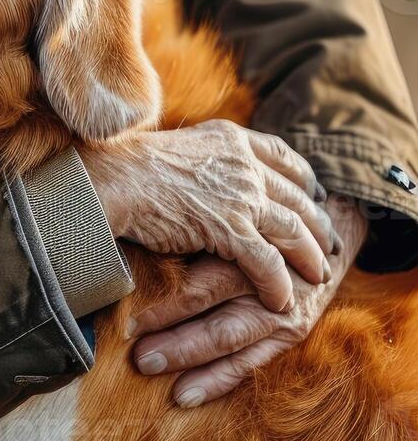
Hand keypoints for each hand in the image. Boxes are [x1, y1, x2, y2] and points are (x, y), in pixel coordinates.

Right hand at [82, 121, 336, 311]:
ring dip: (310, 258)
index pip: (285, 156)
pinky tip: (282, 300)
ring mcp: (241, 195)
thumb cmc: (128, 168)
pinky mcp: (230, 229)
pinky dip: (278, 284)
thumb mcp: (177, 148)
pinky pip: (267, 262)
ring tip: (319, 277)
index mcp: (230, 139)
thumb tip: (207, 172)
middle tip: (330, 245)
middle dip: (319, 224)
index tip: (315, 195)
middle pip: (298, 197)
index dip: (305, 180)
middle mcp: (244, 164)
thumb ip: (204, 159)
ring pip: (293, 231)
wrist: (111, 180)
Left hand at [125, 197, 366, 406]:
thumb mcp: (233, 222)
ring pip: (229, 342)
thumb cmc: (261, 227)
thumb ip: (194, 238)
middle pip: (214, 320)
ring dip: (189, 360)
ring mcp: (279, 315)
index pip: (198, 288)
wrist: (327, 236)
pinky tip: (186, 396)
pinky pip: (249, 364)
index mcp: (245, 255)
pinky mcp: (291, 335)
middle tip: (137, 357)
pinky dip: (217, 380)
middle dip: (174, 341)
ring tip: (152, 372)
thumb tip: (132, 246)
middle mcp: (263, 288)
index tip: (126, 322)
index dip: (162, 307)